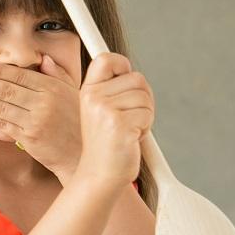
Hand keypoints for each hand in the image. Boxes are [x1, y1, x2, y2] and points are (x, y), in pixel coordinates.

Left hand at [0, 54, 81, 179]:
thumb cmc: (78, 122)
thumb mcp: (74, 92)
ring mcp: (35, 122)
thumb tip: (43, 59)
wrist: (81, 154)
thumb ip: (57, 74)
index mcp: (53, 89)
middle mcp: (44, 104)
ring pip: (2, 107)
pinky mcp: (29, 139)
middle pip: (7, 90)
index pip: (21, 76)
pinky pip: (4, 125)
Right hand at [75, 52, 154, 189]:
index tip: (126, 78)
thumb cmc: (106, 144)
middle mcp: (93, 97)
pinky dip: (145, 129)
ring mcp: (105, 110)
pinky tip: (130, 140)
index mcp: (88, 91)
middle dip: (143, 98)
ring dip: (145, 116)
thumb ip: (113, 90)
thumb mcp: (101, 111)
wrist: (100, 175)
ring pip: (145, 98)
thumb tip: (130, 70)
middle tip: (130, 118)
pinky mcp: (120, 124)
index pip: (106, 59)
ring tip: (128, 131)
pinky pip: (147, 115)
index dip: (123, 65)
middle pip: (137, 79)